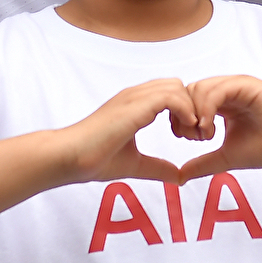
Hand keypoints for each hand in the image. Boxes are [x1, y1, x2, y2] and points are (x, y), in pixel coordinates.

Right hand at [57, 80, 195, 184]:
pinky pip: (171, 96)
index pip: (170, 92)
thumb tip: (179, 177)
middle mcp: (135, 95)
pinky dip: (184, 111)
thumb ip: (157, 167)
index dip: (184, 111)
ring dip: (190, 109)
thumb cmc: (95, 160)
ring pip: (176, 87)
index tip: (186, 136)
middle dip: (190, 106)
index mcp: (135, 104)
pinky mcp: (134, 105)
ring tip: (188, 135)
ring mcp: (134, 97)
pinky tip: (182, 131)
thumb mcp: (135, 164)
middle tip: (191, 135)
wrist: (70, 158)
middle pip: (177, 85)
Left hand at [178, 76, 261, 179]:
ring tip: (205, 135)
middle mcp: (228, 91)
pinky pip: (217, 90)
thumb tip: (179, 176)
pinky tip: (211, 128)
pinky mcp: (247, 85)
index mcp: (222, 103)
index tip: (187, 139)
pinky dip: (207, 108)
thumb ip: (202, 163)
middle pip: (190, 91)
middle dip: (185, 114)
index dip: (181, 117)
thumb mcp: (227, 157)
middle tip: (194, 138)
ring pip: (200, 88)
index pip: (189, 100)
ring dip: (196, 112)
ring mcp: (237, 86)